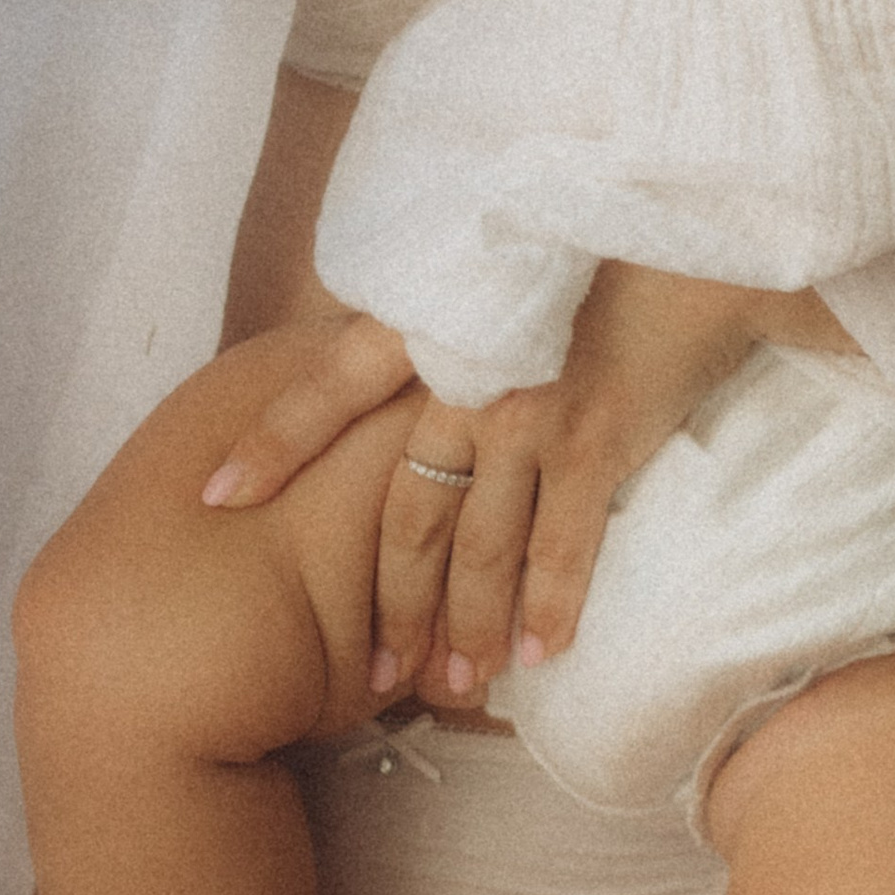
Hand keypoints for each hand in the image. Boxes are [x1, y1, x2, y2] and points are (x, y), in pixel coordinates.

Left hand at [204, 265, 826, 707]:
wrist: (679, 206)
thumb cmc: (586, 220)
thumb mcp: (491, 246)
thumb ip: (443, 297)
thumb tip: (410, 338)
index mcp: (426, 321)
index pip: (327, 385)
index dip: (273, 442)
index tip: (215, 498)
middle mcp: (461, 377)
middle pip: (408, 513)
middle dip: (391, 603)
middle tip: (372, 675)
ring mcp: (526, 413)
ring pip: (482, 546)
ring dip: (468, 626)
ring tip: (456, 687)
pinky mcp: (595, 436)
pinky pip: (566, 543)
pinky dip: (552, 604)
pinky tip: (539, 655)